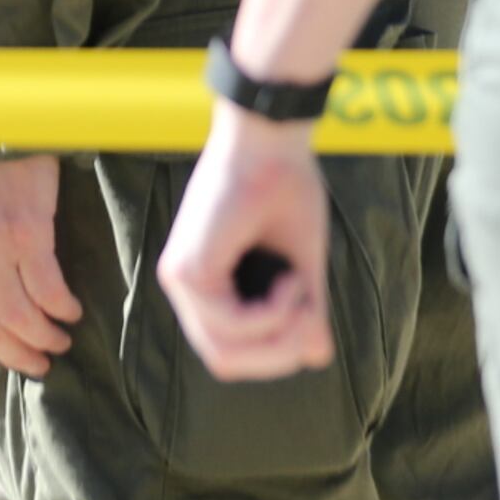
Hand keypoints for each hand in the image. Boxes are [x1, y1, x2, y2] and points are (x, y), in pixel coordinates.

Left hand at [160, 102, 334, 381]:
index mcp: (207, 281)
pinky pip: (231, 325)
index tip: (312, 322)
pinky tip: (291, 281)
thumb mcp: (300, 262)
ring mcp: (181, 280)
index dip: (275, 353)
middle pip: (226, 360)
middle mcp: (186, 285)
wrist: (272, 139)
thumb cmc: (285, 186)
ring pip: (226, 352)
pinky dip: (271, 314)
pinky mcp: (188, 271)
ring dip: (279, 335)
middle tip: (313, 322)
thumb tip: (318, 358)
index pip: (232, 349)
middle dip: (278, 354)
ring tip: (304, 293)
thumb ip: (303, 311)